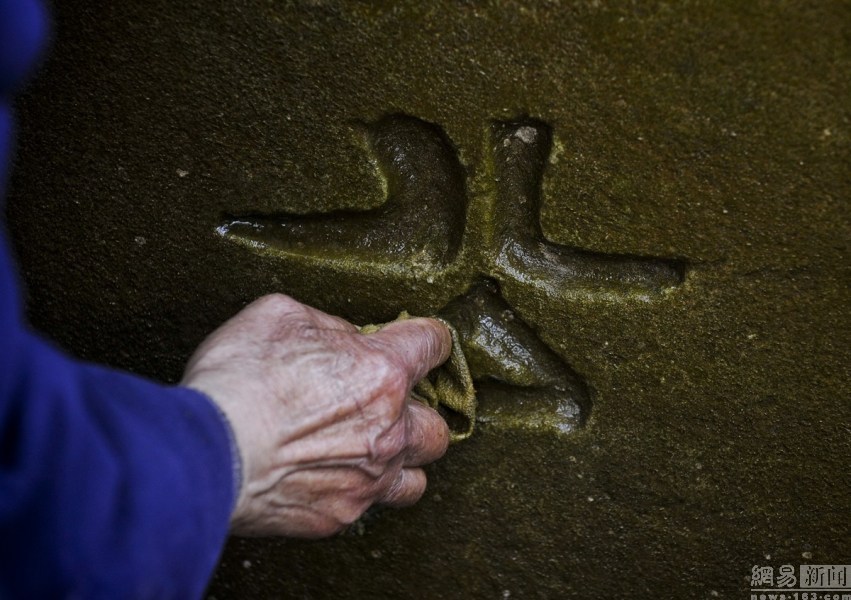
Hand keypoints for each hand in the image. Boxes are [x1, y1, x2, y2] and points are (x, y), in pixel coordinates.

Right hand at [181, 294, 451, 537]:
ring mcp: (368, 478)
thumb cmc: (239, 378)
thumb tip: (345, 339)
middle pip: (436, 426)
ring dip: (400, 461)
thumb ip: (329, 325)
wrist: (207, 452)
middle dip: (416, 412)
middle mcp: (389, 429)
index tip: (423, 342)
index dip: (428, 339)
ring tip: (371, 450)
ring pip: (415, 478)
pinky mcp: (340, 514)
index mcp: (382, 372)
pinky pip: (367, 506)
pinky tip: (328, 475)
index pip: (432, 345)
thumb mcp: (281, 316)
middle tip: (385, 405)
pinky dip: (356, 489)